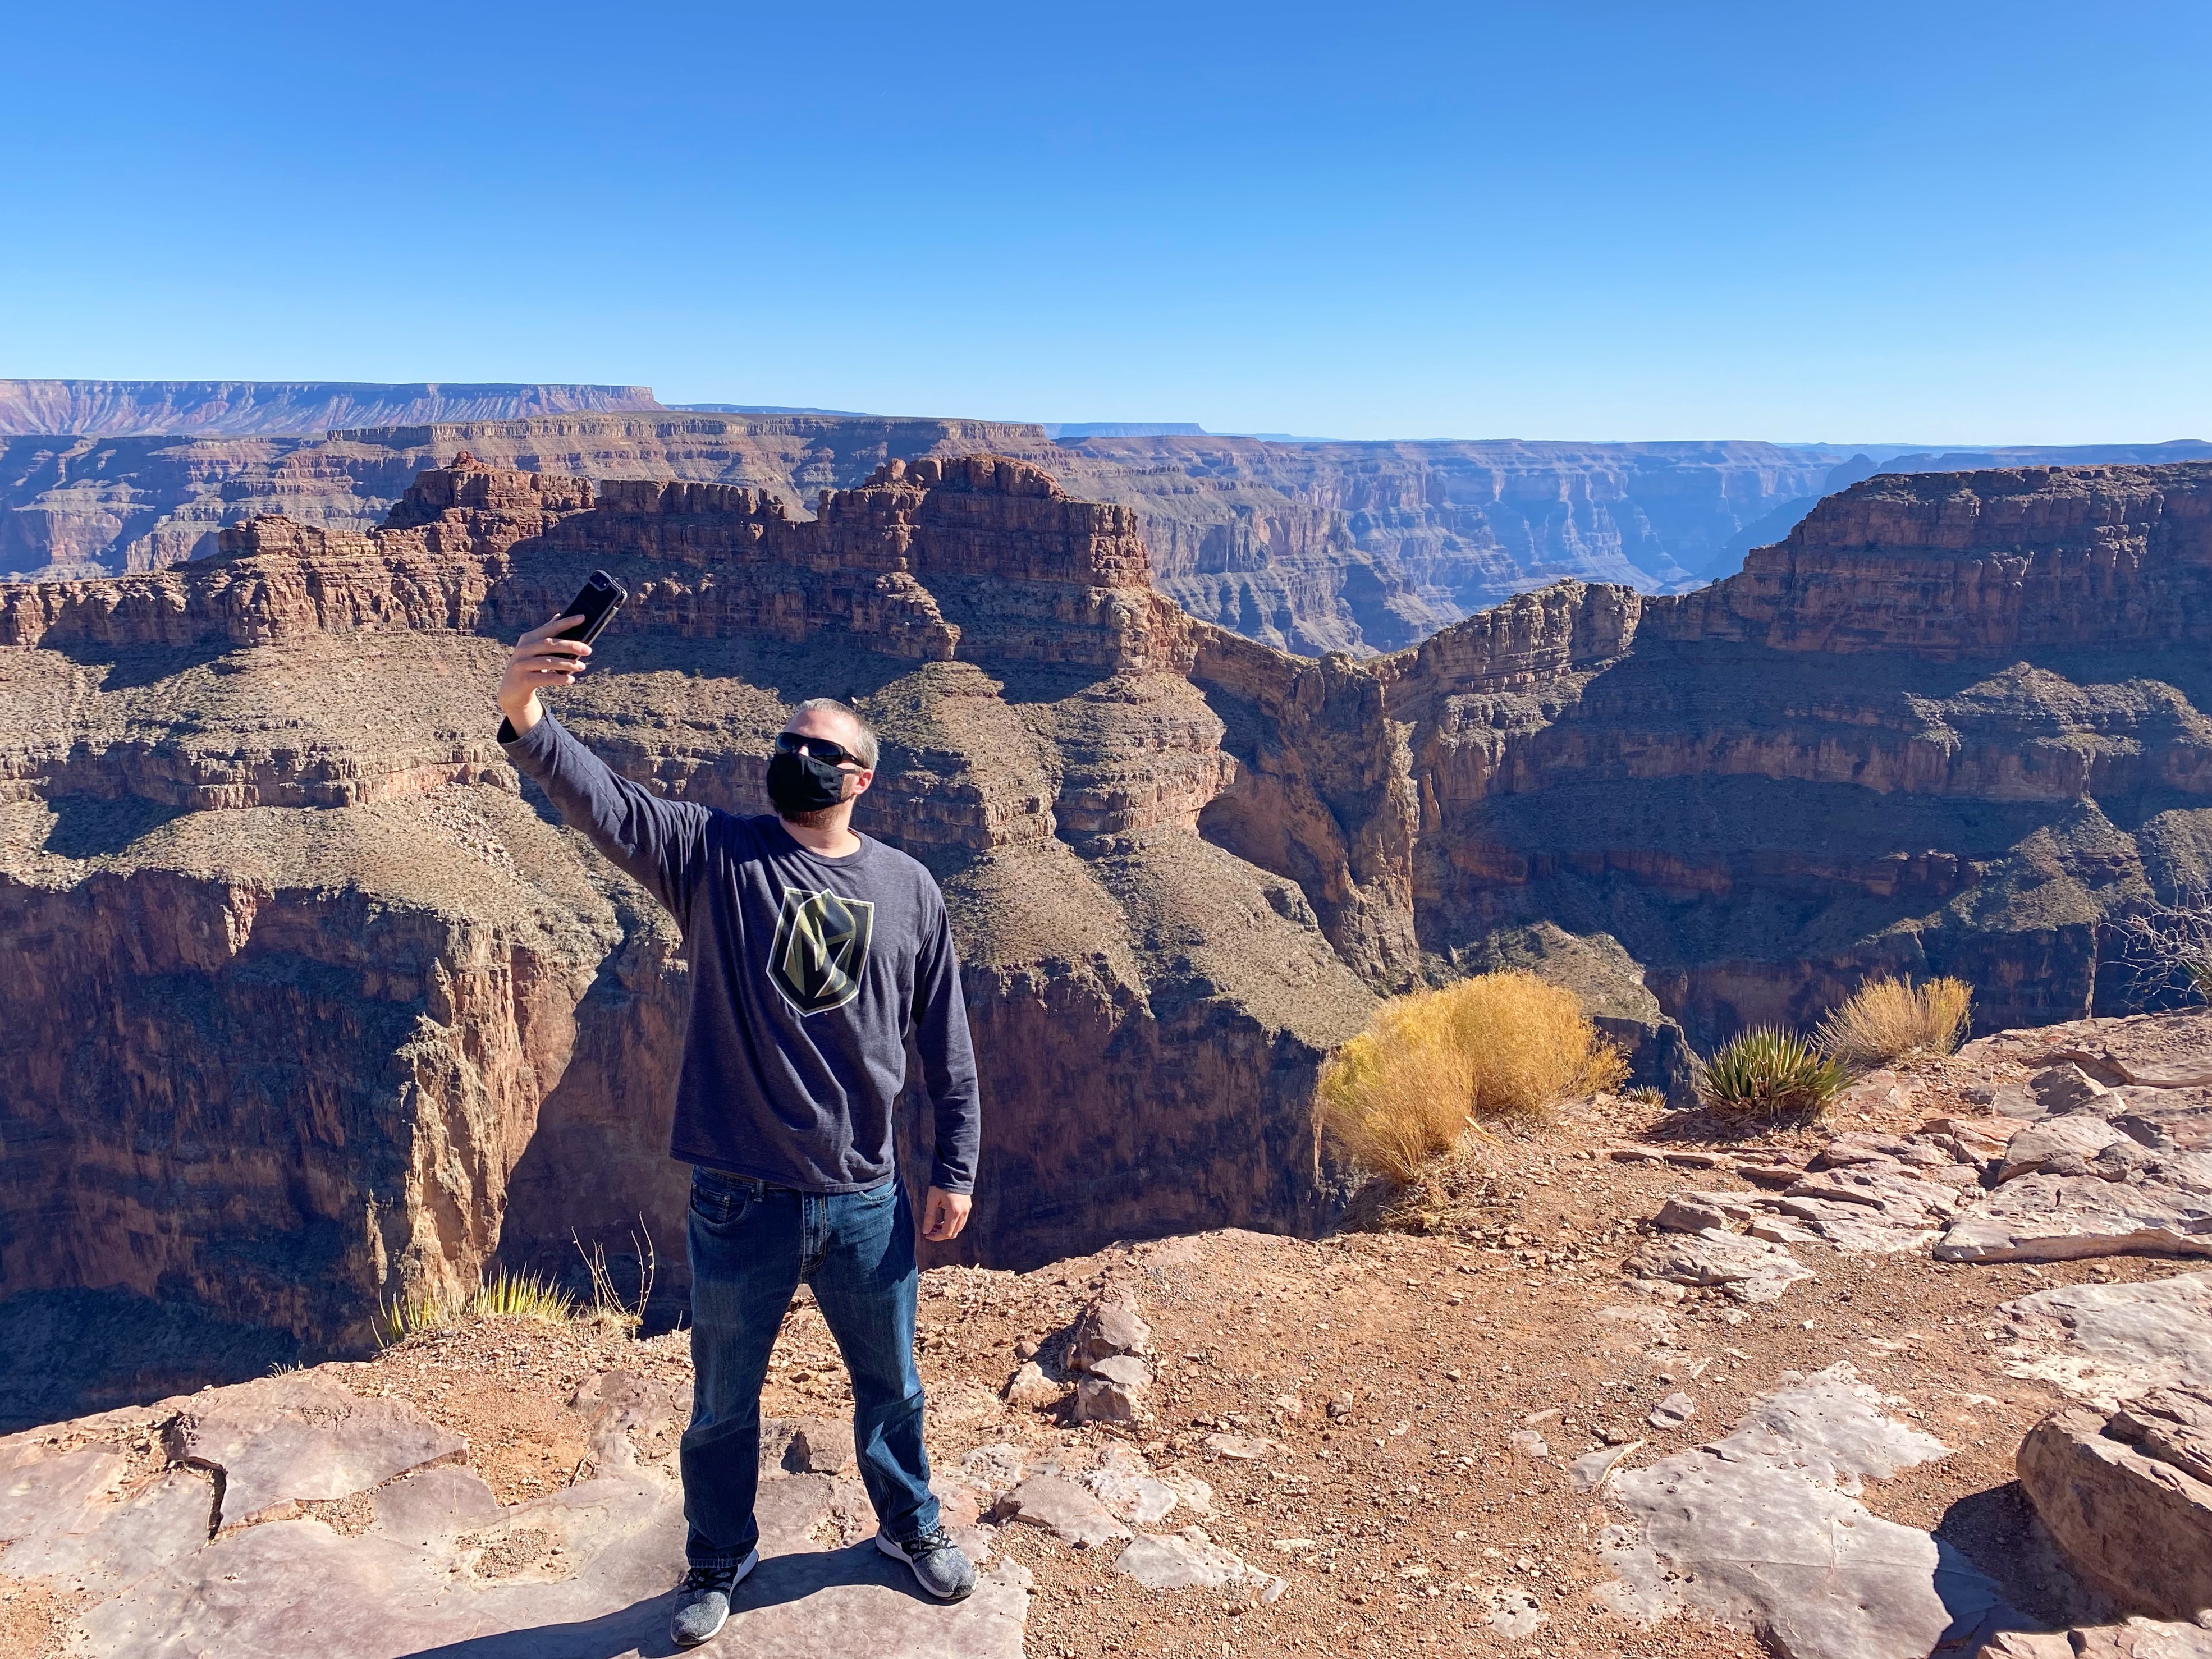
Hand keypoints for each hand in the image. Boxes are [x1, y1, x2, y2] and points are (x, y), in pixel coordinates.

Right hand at [497, 615, 590, 733]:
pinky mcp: (523, 680)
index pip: (549, 628)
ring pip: (548, 662)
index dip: (566, 622)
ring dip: (568, 664)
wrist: (512, 691)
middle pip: (550, 644)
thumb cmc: (530, 667)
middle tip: (588, 650)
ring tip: (582, 667)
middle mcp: (523, 649)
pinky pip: (545, 678)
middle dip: (571, 646)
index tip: (582, 618)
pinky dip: (560, 678)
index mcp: (528, 639)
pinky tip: (570, 680)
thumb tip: (559, 616)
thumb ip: (546, 635)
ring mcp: (521, 664)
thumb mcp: (535, 650)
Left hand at [921, 1186, 971, 1241]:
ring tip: (935, 1224)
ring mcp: (967, 1210)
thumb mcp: (932, 1200)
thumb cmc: (941, 1185)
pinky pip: (961, 1221)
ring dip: (947, 1229)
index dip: (936, 1237)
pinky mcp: (967, 1207)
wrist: (954, 1171)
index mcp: (954, 1212)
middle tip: (930, 1230)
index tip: (927, 1235)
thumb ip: (929, 1217)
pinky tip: (943, 1219)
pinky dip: (952, 1224)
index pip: (946, 1233)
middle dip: (941, 1234)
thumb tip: (925, 1231)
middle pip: (953, 1233)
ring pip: (958, 1228)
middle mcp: (963, 1213)